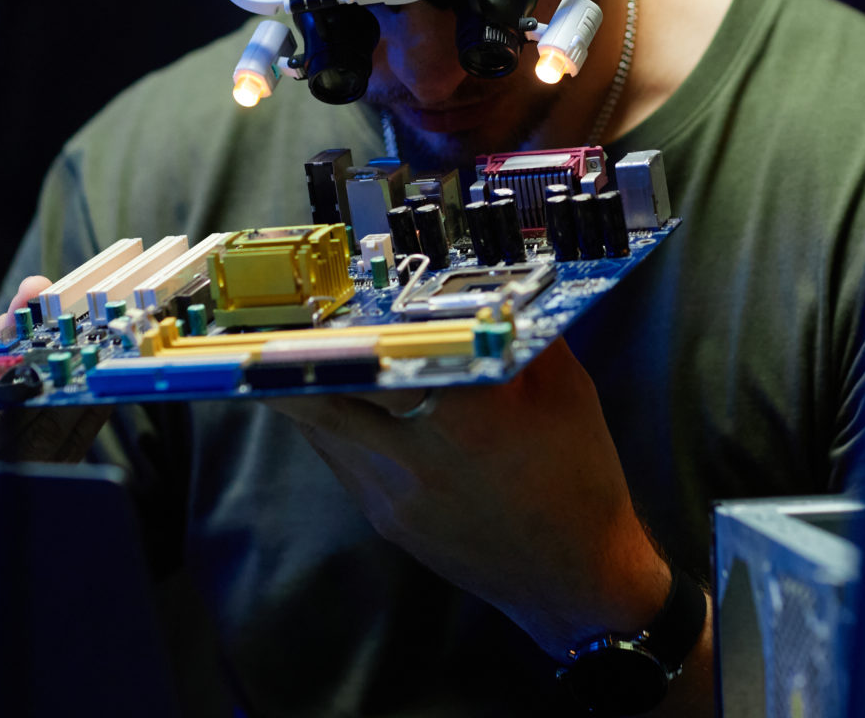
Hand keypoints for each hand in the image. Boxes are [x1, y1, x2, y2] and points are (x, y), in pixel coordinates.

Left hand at [267, 336, 672, 657]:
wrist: (573, 577)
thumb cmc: (580, 479)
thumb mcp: (567, 391)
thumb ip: (522, 336)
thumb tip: (490, 289)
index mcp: (468, 414)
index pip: (392, 351)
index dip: (359, 321)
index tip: (339, 297)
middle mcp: (418, 454)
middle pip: (327, 391)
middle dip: (299, 353)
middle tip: (285, 316)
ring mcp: (394, 492)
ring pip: (322, 425)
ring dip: (310, 385)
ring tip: (300, 347)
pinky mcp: (385, 517)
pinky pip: (340, 457)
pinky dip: (333, 421)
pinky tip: (341, 397)